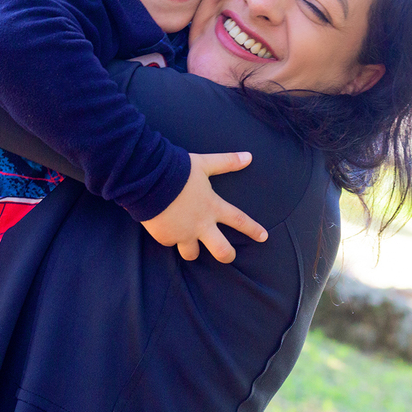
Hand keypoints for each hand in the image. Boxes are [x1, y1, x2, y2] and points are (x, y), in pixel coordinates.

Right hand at [140, 152, 266, 262]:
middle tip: (228, 255)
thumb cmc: (177, 170)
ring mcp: (183, 234)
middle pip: (222, 251)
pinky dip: (171, 238)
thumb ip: (227, 162)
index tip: (264, 237)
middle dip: (227, 255)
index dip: (253, 229)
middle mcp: (201, 225)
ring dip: (194, 250)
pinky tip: (167, 230)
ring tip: (192, 245)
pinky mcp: (165, 237)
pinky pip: (170, 243)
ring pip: (193, 254)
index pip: (240, 221)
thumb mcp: (204, 163)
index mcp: (213, 207)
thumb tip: (249, 156)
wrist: (148, 179)